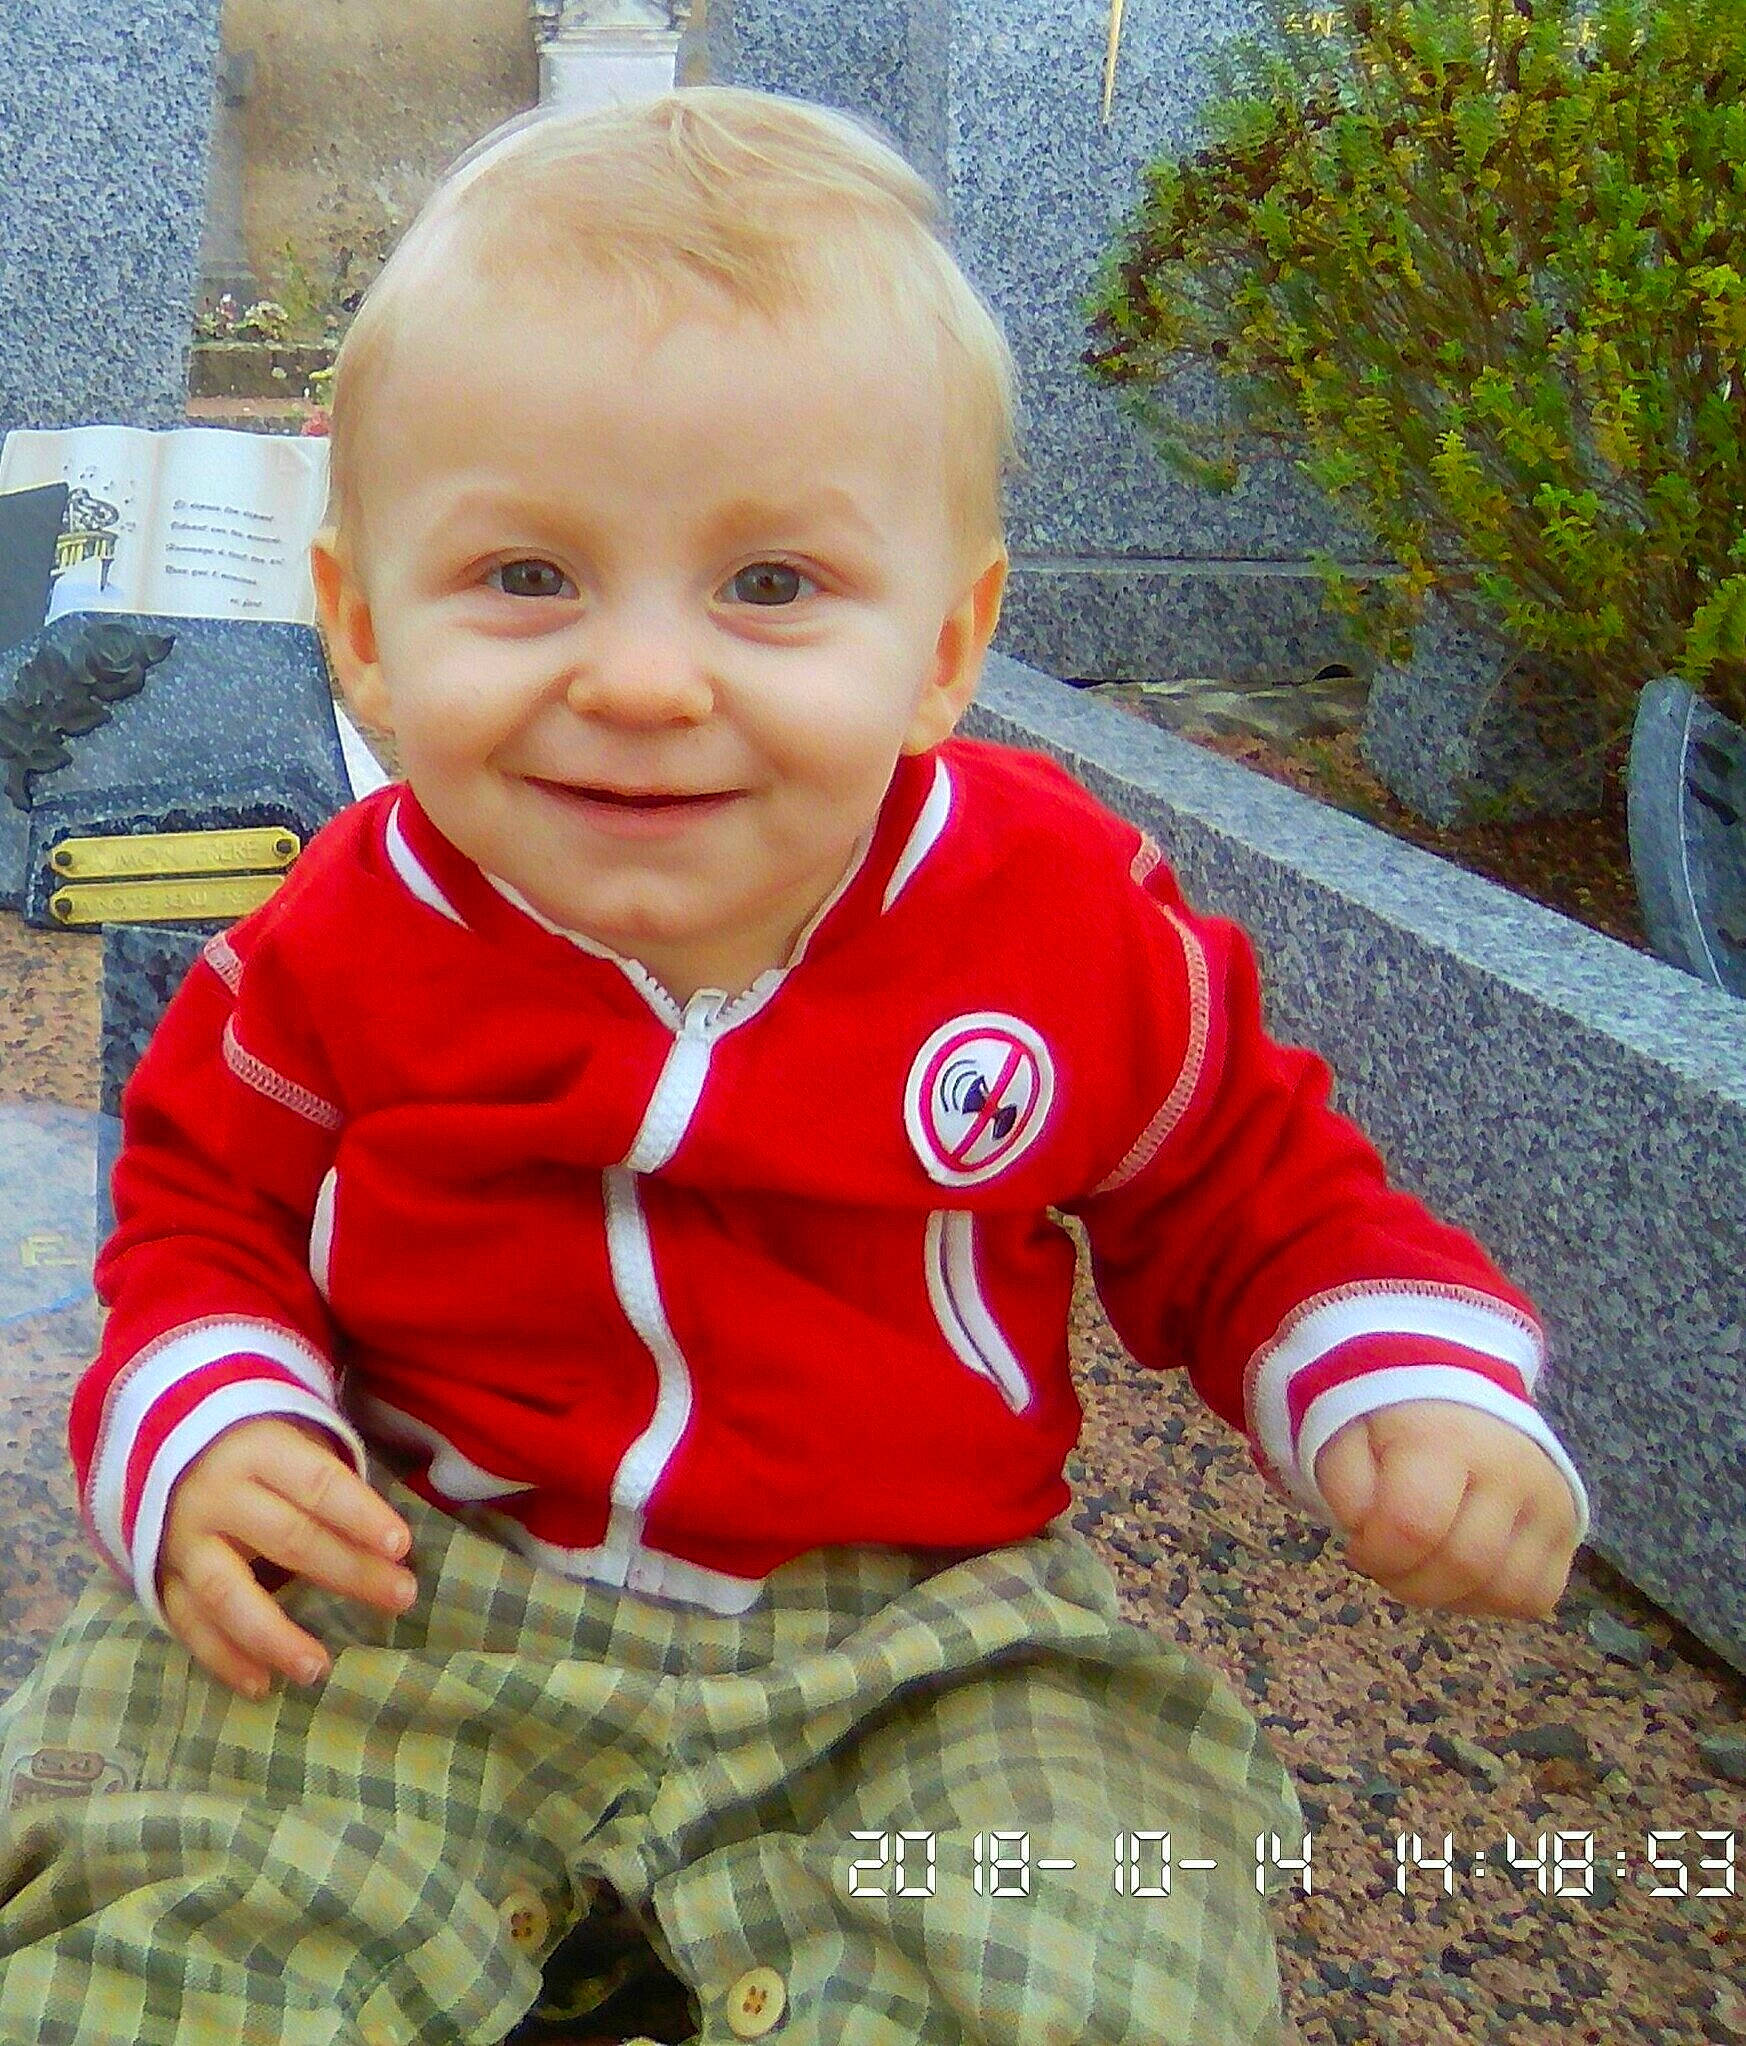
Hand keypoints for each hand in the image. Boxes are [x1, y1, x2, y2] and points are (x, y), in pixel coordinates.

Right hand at [161, 1416, 417, 1698]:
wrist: (163, 1449)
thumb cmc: (257, 1454)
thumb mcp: (294, 1443)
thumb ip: (332, 1486)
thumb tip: (389, 1547)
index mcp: (258, 1450)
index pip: (318, 1483)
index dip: (360, 1514)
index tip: (402, 1546)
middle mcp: (216, 1493)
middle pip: (288, 1538)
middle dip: (349, 1571)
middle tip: (402, 1597)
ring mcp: (182, 1539)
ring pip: (227, 1593)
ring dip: (273, 1635)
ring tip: (317, 1669)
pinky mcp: (161, 1576)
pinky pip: (188, 1623)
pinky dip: (222, 1657)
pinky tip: (261, 1684)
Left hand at [1314, 1400, 1578, 1619]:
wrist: (1455, 1393)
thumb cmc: (1393, 1425)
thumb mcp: (1346, 1439)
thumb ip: (1346, 1490)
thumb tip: (1371, 1537)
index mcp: (1449, 1440)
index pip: (1415, 1526)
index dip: (1376, 1554)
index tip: (1358, 1545)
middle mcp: (1512, 1469)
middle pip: (1464, 1567)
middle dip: (1408, 1582)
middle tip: (1387, 1560)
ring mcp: (1550, 1500)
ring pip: (1505, 1593)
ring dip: (1451, 1597)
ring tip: (1424, 1564)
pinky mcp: (1569, 1527)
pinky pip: (1534, 1597)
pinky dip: (1491, 1599)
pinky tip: (1462, 1572)